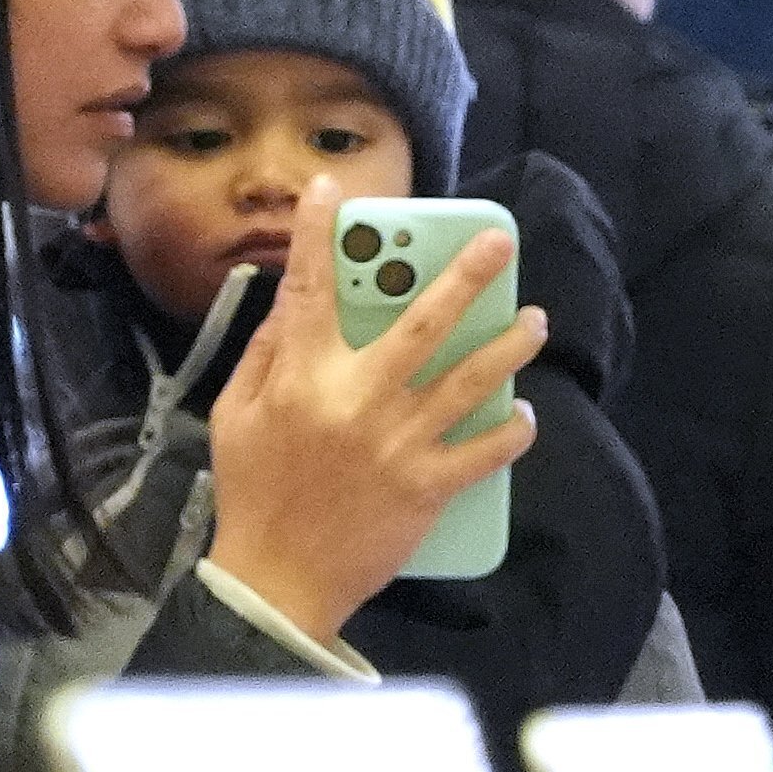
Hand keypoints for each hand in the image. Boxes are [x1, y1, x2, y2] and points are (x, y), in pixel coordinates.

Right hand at [200, 185, 539, 638]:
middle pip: (421, 322)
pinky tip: (523, 413)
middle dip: (465, 275)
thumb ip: (265, 354)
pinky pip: (483, 451)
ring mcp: (397, 443)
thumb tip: (289, 301)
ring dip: (509, 345)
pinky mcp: (426, 487)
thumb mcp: (236, 416)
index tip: (330, 189)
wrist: (275, 582)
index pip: (309, 289)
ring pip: (468, 379)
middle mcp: (356, 399)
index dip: (316, 234)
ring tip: (536, 319)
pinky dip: (510, 431)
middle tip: (499, 240)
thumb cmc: (252, 493)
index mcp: (301, 377)